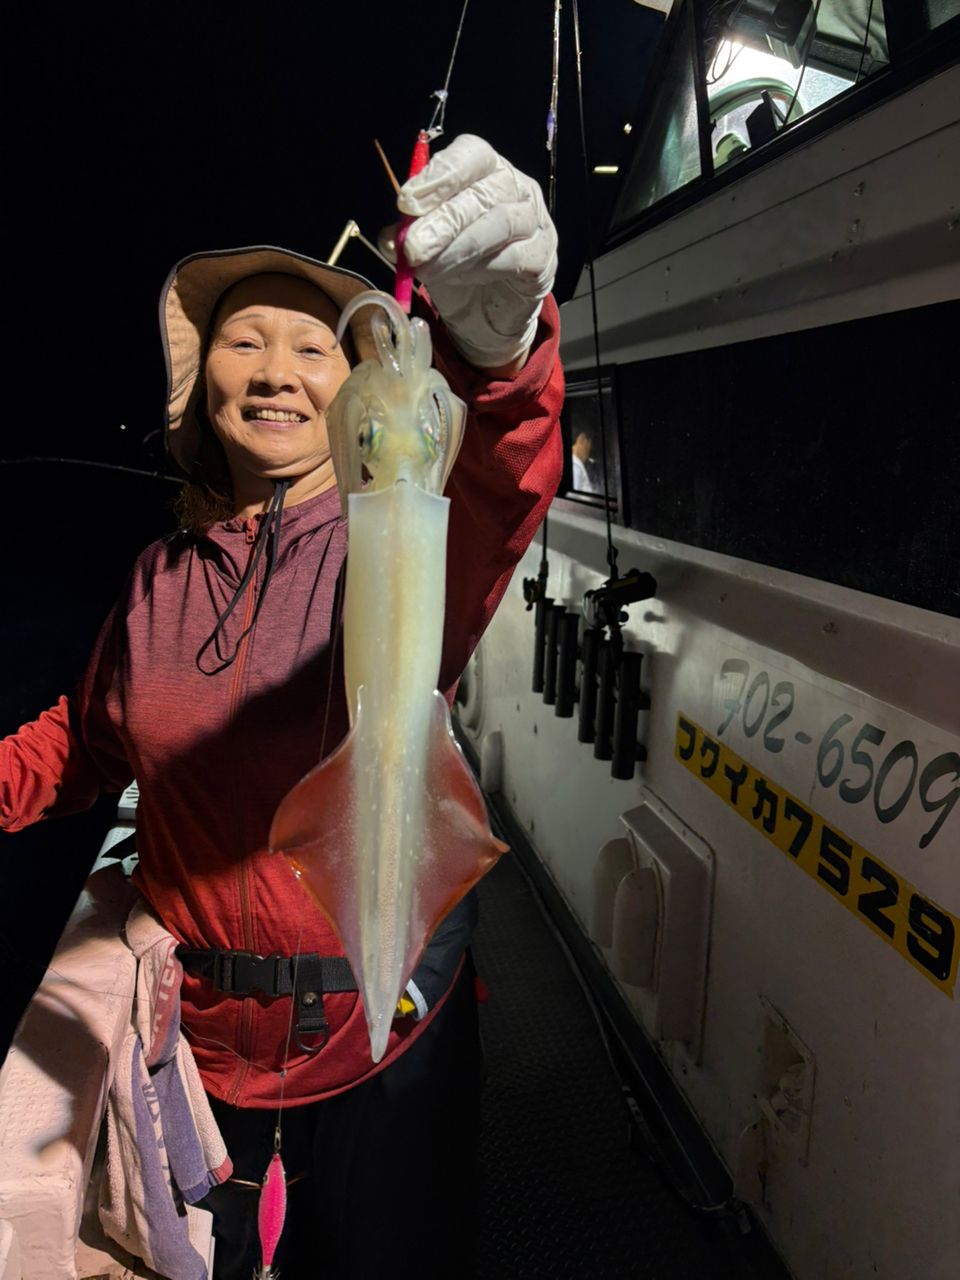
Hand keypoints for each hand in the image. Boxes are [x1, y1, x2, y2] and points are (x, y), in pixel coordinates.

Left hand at [392, 134, 557, 370]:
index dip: (439, 175)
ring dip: (459, 249)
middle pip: (483, 193)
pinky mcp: (543, 257)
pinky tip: (461, 278)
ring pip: (501, 224)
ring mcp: (535, 220)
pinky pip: (515, 258)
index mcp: (484, 169)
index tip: (406, 202)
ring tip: (428, 271)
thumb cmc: (456, 262)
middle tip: (412, 248)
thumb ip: (408, 235)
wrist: (487, 308)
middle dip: (442, 221)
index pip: (470, 155)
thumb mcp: (425, 245)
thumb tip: (392, 239)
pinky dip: (483, 269)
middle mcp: (515, 186)